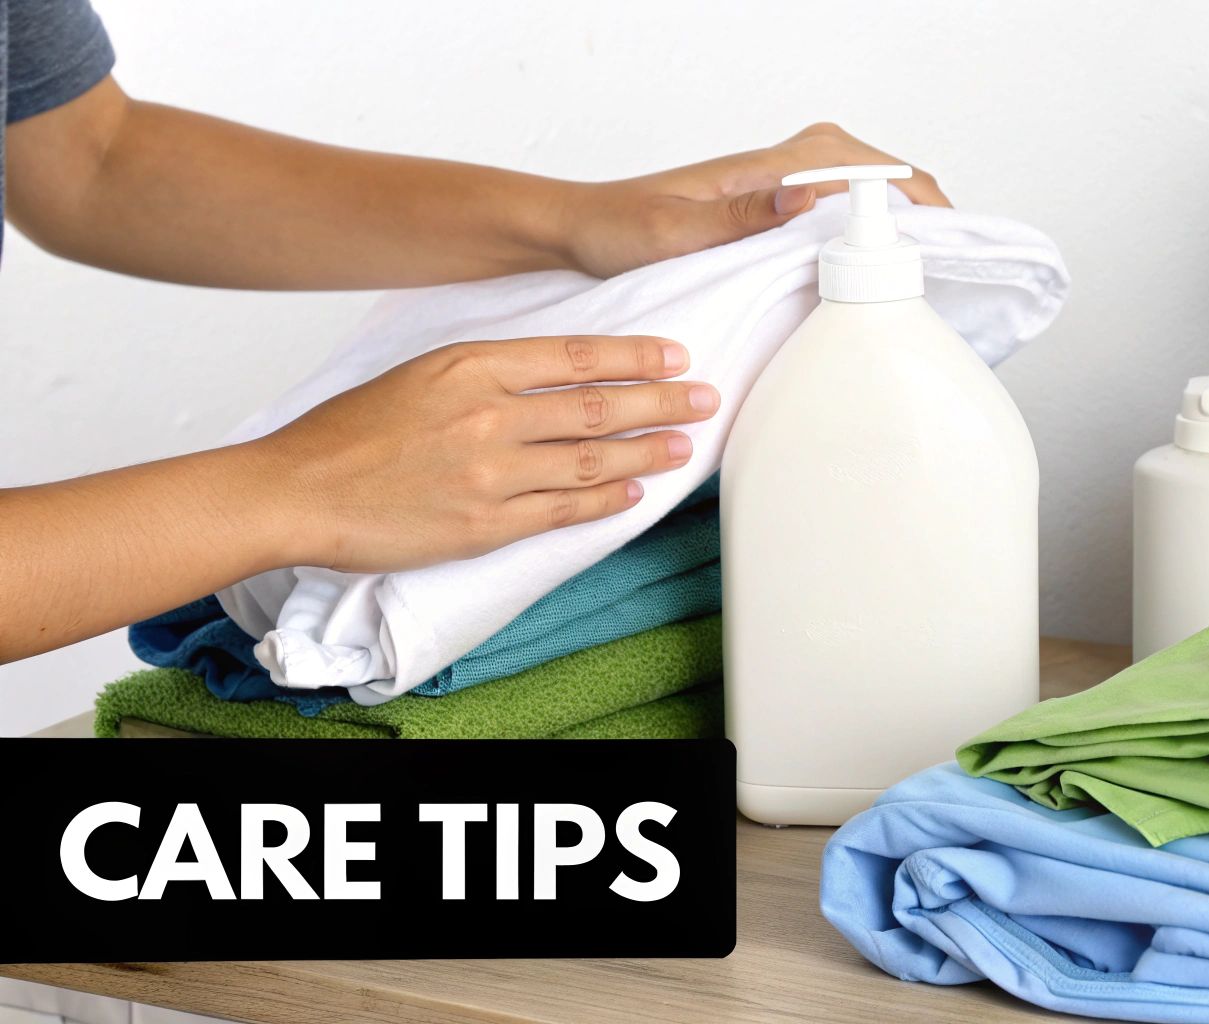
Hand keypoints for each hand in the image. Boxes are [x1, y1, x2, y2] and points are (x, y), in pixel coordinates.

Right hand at [257, 335, 717, 572]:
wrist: (297, 490)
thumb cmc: (348, 432)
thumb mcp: (418, 372)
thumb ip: (486, 371)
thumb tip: (552, 371)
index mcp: (471, 366)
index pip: (577, 356)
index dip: (635, 355)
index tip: (675, 354)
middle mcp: (489, 415)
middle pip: (600, 406)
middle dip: (662, 401)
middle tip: (704, 397)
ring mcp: (492, 474)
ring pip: (592, 460)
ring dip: (647, 452)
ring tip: (684, 446)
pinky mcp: (486, 525)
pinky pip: (563, 511)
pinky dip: (604, 500)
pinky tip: (633, 493)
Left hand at [560, 123, 951, 278]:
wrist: (580, 231)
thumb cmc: (618, 230)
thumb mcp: (671, 231)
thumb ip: (735, 217)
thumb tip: (803, 200)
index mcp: (763, 172)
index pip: (860, 165)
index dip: (911, 193)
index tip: (945, 229)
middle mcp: (776, 172)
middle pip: (873, 168)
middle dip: (920, 201)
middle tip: (953, 249)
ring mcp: (774, 190)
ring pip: (858, 184)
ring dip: (897, 212)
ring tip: (929, 256)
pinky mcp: (766, 212)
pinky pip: (834, 207)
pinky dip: (867, 224)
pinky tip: (874, 258)